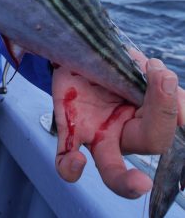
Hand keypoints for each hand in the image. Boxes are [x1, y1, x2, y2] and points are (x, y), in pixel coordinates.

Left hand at [51, 52, 184, 198]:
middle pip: (149, 142)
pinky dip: (70, 168)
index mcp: (144, 117)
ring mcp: (95, 135)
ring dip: (125, 181)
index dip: (168, 105)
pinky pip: (64, 158)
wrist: (76, 53)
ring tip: (141, 183)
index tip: (163, 74)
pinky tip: (77, 160)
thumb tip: (173, 92)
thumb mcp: (136, 67)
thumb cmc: (111, 65)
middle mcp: (123, 133)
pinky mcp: (68, 130)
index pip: (165, 120)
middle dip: (162, 120)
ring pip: (111, 171)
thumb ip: (155, 83)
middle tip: (163, 79)